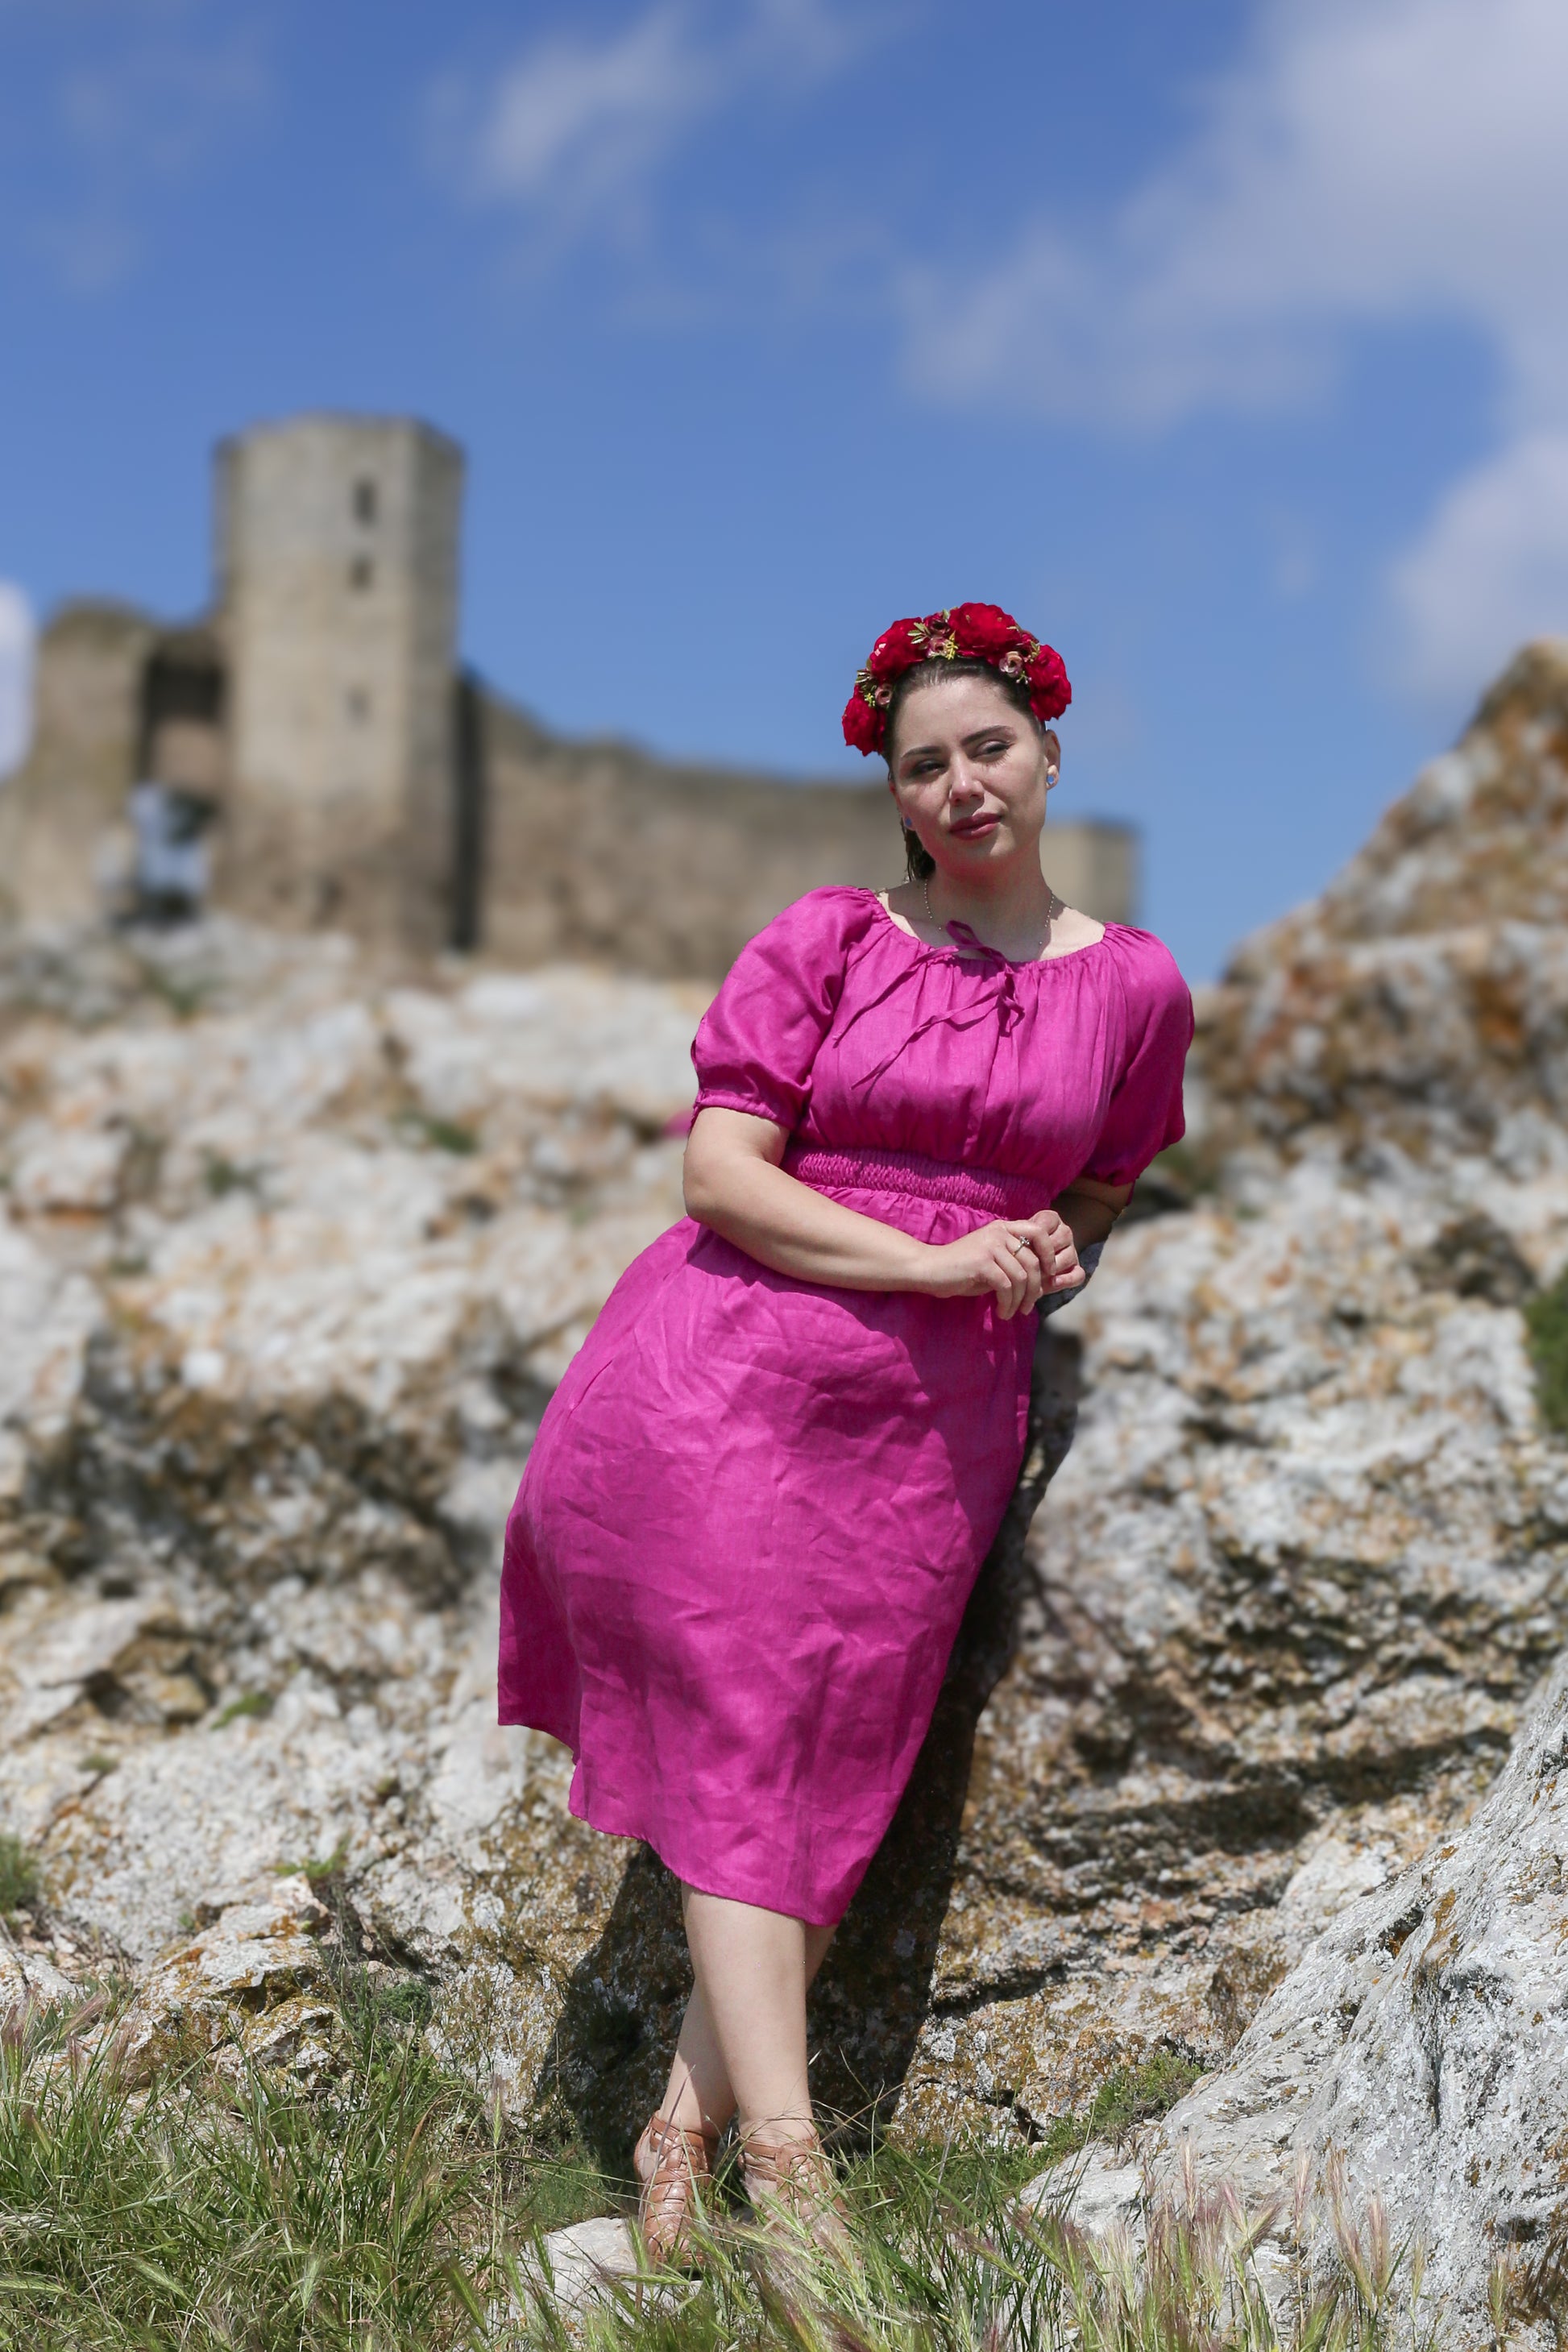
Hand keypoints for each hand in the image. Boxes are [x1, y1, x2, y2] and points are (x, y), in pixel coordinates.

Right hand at [915, 1219, 1046, 1318]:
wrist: (929, 1269)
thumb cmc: (961, 1270)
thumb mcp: (991, 1261)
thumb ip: (1013, 1265)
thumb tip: (1039, 1286)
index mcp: (1003, 1229)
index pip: (1039, 1232)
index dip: (1049, 1253)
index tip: (1049, 1274)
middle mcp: (999, 1233)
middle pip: (1033, 1262)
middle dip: (1034, 1289)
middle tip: (1028, 1307)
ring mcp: (990, 1246)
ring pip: (1021, 1277)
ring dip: (1020, 1300)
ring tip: (1011, 1312)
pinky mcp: (981, 1263)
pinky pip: (1006, 1286)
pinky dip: (1007, 1303)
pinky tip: (1001, 1311)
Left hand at [1012, 1207, 1084, 1295]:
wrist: (1019, 1267)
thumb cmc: (1016, 1250)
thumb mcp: (1015, 1241)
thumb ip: (1021, 1239)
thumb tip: (1025, 1251)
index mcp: (1050, 1220)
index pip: (1046, 1223)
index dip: (1035, 1238)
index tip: (1023, 1248)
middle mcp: (1064, 1232)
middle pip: (1060, 1240)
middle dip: (1043, 1254)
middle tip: (1029, 1264)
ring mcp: (1072, 1250)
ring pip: (1069, 1256)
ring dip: (1053, 1268)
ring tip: (1037, 1276)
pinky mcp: (1076, 1268)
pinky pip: (1078, 1274)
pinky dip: (1067, 1280)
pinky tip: (1053, 1283)